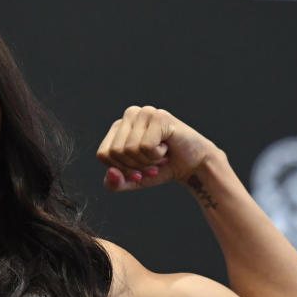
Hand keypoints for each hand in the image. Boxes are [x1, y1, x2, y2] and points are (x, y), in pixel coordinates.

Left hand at [95, 105, 219, 191]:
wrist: (193, 166)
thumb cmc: (161, 169)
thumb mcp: (133, 180)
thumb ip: (115, 183)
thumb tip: (111, 173)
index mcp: (118, 127)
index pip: (103, 154)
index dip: (121, 169)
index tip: (138, 169)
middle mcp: (129, 115)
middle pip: (115, 152)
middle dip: (135, 166)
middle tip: (152, 162)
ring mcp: (144, 113)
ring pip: (129, 149)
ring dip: (148, 161)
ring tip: (160, 155)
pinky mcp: (159, 117)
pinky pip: (146, 147)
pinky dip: (157, 155)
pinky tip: (167, 147)